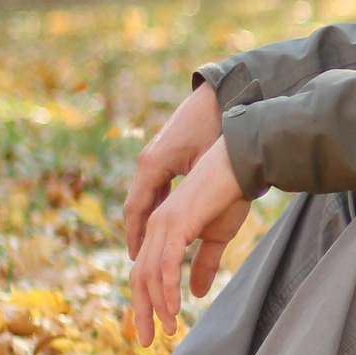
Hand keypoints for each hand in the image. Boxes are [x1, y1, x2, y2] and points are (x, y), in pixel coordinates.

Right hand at [125, 83, 222, 258]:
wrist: (219, 94)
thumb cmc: (216, 127)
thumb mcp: (210, 166)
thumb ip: (201, 195)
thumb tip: (203, 230)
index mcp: (153, 165)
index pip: (136, 210)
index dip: (136, 236)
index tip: (137, 260)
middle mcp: (148, 161)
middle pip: (138, 205)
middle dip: (139, 232)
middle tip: (141, 261)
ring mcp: (155, 155)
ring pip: (148, 194)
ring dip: (149, 218)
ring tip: (153, 245)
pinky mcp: (166, 151)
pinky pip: (158, 183)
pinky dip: (160, 202)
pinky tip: (171, 216)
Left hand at [128, 139, 250, 344]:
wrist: (241, 167)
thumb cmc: (231, 196)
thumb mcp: (218, 238)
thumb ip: (205, 265)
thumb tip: (196, 294)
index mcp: (161, 229)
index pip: (144, 272)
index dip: (145, 301)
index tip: (151, 327)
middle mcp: (154, 227)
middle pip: (138, 278)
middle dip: (142, 312)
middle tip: (146, 341)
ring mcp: (162, 225)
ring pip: (149, 276)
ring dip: (156, 307)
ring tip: (168, 331)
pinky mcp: (176, 225)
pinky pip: (166, 266)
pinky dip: (167, 291)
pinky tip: (174, 311)